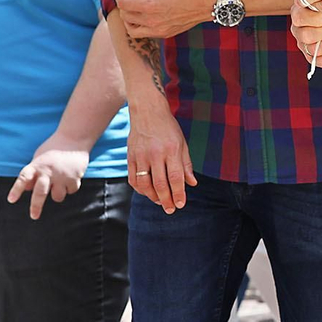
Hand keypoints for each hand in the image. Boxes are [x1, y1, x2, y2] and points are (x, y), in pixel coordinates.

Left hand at [7, 134, 89, 219]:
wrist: (75, 137)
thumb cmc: (54, 148)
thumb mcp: (39, 158)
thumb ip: (33, 173)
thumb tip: (26, 189)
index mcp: (37, 166)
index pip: (24, 178)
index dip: (16, 189)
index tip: (11, 200)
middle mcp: (48, 171)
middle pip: (40, 193)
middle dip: (36, 206)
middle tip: (34, 216)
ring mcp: (62, 175)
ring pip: (57, 196)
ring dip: (58, 194)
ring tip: (60, 184)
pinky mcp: (75, 177)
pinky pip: (71, 191)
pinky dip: (70, 188)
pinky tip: (70, 178)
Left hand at [114, 0, 216, 38]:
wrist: (207, 3)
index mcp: (150, 5)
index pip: (123, 3)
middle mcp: (151, 21)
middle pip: (125, 15)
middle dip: (123, 4)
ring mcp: (158, 30)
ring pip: (131, 29)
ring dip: (128, 18)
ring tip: (134, 8)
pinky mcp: (164, 34)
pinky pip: (143, 33)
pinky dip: (139, 25)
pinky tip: (145, 15)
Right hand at [126, 95, 196, 213]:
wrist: (147, 111)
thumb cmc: (168, 128)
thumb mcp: (182, 143)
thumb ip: (186, 164)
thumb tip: (192, 184)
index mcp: (171, 149)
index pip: (175, 177)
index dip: (178, 193)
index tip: (180, 205)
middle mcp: (155, 154)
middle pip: (159, 184)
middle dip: (166, 200)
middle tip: (170, 210)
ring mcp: (141, 156)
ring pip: (144, 184)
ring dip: (152, 197)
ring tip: (160, 202)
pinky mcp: (130, 157)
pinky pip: (133, 179)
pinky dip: (140, 189)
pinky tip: (147, 192)